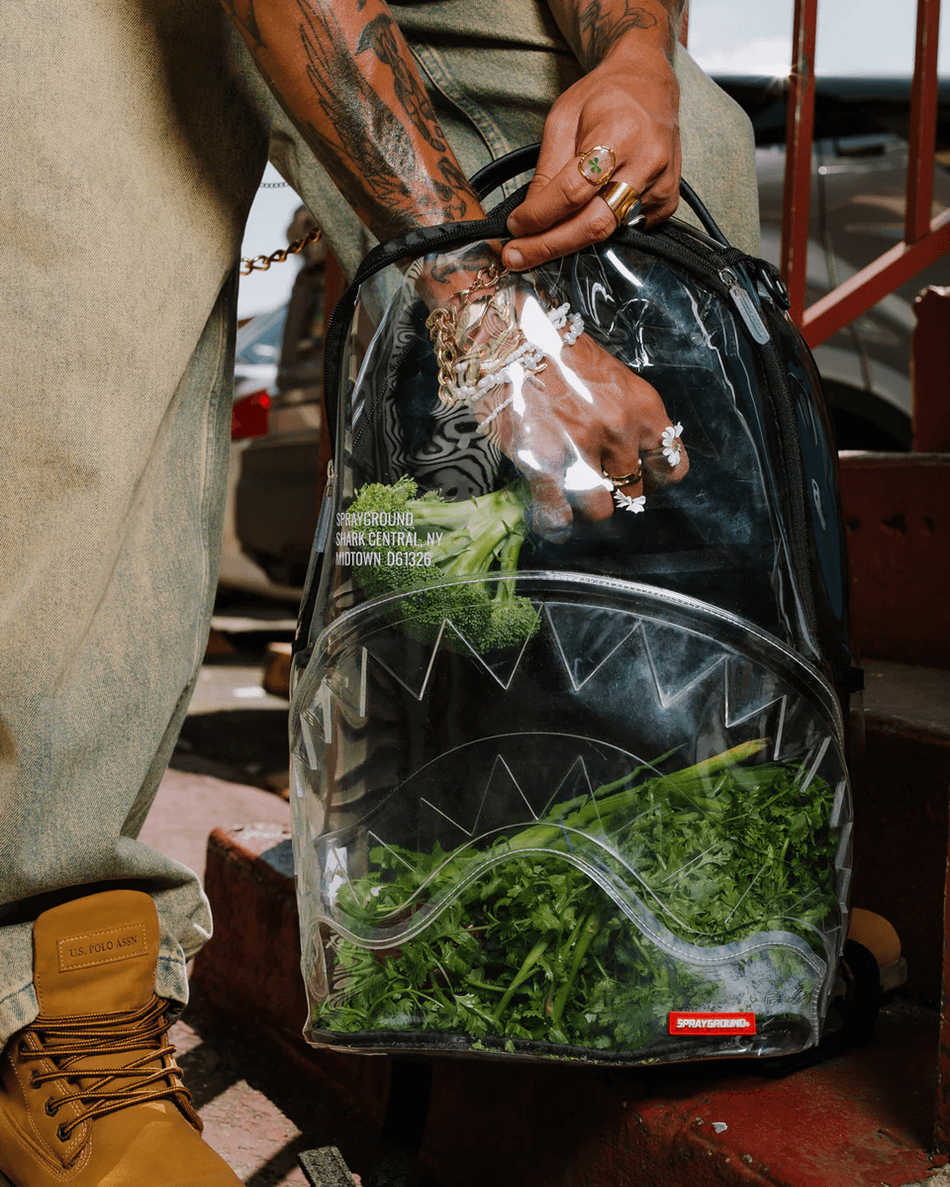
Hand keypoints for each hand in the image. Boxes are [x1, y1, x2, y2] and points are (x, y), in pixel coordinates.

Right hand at [462, 287, 687, 539]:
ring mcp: (581, 450)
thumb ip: (624, 413)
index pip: (671, 464)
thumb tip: (627, 450)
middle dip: (618, 492)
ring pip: (600, 509)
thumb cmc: (556, 350)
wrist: (507, 336)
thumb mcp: (608, 375)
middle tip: (602, 484)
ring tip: (576, 498)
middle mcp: (619, 432)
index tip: (643, 478)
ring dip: (588, 506)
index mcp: (642, 407)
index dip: (657, 478)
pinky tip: (555, 522)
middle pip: (634, 490)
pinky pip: (558, 514)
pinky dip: (557, 523)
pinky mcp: (544, 464)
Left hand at [502, 51, 680, 271]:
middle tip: (516, 257)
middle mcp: (647, 162)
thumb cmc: (604, 96)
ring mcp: (662, 185)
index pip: (573, 191)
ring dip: (568, 243)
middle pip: (593, 223)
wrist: (649, 83)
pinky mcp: (666, 202)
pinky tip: (582, 217)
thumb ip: (547, 169)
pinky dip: (597, 230)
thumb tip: (530, 216)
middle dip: (549, 245)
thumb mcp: (563, 119)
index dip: (540, 215)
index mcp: (620, 133)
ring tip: (537, 244)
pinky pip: (624, 230)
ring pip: (607, 232)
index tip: (514, 227)